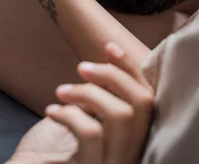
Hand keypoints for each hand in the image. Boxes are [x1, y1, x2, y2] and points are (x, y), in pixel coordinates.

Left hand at [44, 42, 153, 163]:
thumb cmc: (71, 157)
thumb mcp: (94, 129)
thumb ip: (105, 103)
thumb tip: (104, 61)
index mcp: (138, 137)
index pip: (147, 96)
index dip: (131, 68)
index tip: (109, 46)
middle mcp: (135, 151)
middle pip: (140, 103)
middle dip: (112, 76)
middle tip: (81, 66)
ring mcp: (119, 162)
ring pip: (119, 116)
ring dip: (88, 94)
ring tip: (61, 92)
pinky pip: (91, 134)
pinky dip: (69, 115)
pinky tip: (51, 111)